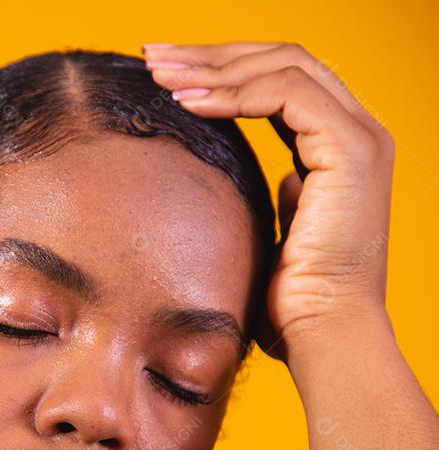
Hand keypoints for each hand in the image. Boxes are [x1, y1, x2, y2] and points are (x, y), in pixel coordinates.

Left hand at [144, 42, 393, 358]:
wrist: (319, 334)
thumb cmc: (288, 301)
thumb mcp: (270, 230)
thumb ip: (273, 194)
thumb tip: (262, 176)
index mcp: (336, 145)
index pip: (277, 80)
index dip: (219, 70)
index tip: (163, 75)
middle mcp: (355, 131)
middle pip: (279, 59)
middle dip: (210, 54)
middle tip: (152, 56)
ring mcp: (358, 137)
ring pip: (282, 64)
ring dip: (213, 66)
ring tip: (158, 75)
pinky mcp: (351, 150)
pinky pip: (285, 93)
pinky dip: (231, 93)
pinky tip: (187, 102)